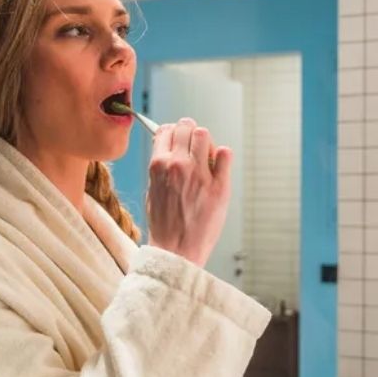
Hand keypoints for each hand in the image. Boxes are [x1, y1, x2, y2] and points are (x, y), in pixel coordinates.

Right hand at [145, 116, 233, 268]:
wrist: (176, 250)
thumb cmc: (164, 224)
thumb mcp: (152, 190)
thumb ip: (160, 167)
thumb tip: (167, 145)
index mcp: (158, 166)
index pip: (166, 130)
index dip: (173, 132)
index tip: (177, 137)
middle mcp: (178, 165)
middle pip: (187, 127)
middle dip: (190, 132)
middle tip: (193, 145)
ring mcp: (200, 174)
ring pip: (205, 135)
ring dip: (206, 143)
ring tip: (205, 158)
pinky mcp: (219, 185)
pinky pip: (225, 154)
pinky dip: (222, 157)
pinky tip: (216, 169)